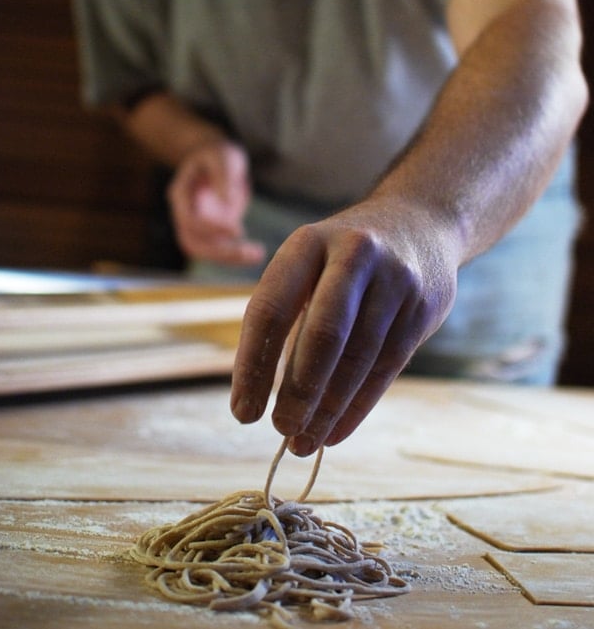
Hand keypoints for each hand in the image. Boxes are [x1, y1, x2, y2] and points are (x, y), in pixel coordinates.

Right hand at [167, 139, 265, 264]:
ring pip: (205, 251)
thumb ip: (223, 178)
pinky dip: (236, 255)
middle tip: (251, 252)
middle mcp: (183, 213)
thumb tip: (227, 203)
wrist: (216, 160)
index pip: (189, 220)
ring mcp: (195, 225)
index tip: (238, 230)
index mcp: (180, 194)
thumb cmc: (218, 154)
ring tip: (258, 255)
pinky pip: (218, 249)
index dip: (211, 229)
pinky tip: (256, 253)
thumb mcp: (224, 158)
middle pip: (193, 243)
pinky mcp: (209, 232)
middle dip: (221, 252)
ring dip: (230, 258)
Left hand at [230, 195, 458, 453]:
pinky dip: (358, 406)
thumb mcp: (310, 261)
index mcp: (308, 243)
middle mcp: (353, 255)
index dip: (252, 365)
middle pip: (322, 334)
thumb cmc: (344, 257)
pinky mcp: (423, 307)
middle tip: (281, 430)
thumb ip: (287, 313)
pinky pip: (387, 367)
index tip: (242, 412)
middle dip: (299, 390)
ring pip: (358, 357)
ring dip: (329, 408)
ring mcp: (394, 280)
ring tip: (305, 441)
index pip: (271, 309)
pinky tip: (336, 431)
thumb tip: (257, 392)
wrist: (421, 222)